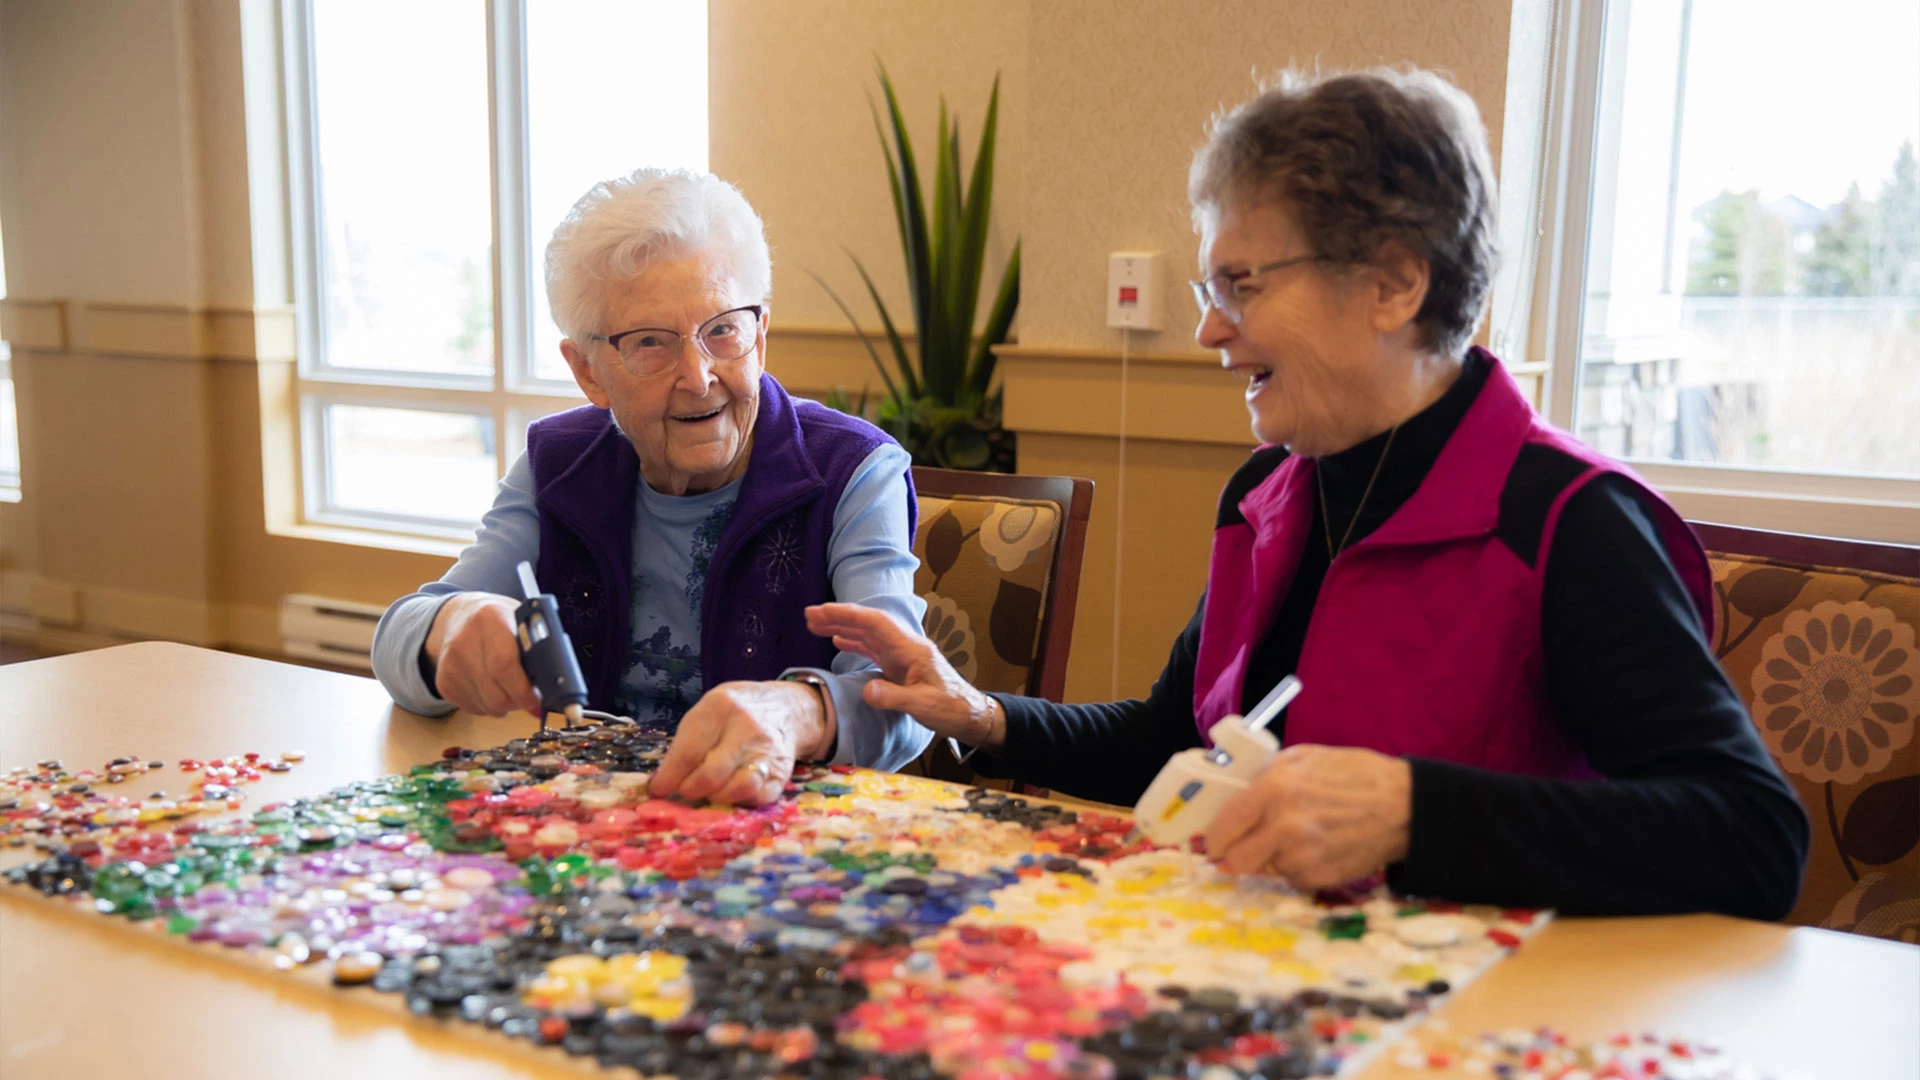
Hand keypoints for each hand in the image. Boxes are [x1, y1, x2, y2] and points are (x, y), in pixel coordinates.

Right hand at [424, 593, 539, 716]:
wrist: (458, 616)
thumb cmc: (499, 620)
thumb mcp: (520, 619)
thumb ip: (536, 647)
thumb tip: (553, 685)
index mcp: (490, 619)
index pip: (504, 665)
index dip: (523, 690)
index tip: (538, 701)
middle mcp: (464, 641)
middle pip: (495, 693)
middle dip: (518, 703)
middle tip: (530, 700)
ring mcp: (450, 664)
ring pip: (487, 706)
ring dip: (505, 706)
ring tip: (511, 688)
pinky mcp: (443, 682)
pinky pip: (474, 709)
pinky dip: (489, 705)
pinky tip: (492, 687)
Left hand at [648, 681, 827, 806]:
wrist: (785, 709)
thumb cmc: (734, 712)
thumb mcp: (707, 711)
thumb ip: (686, 742)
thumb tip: (662, 783)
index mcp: (722, 707)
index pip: (689, 752)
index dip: (669, 776)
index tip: (657, 789)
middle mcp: (748, 728)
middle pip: (711, 775)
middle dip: (690, 790)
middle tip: (684, 790)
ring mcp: (769, 752)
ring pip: (738, 790)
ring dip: (716, 798)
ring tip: (708, 791)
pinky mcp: (782, 774)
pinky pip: (756, 799)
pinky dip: (738, 801)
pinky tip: (730, 792)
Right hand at [804, 602, 1001, 750]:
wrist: (970, 714)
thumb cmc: (951, 708)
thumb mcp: (923, 706)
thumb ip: (894, 698)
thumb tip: (866, 690)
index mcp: (911, 649)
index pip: (876, 623)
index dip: (848, 615)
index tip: (823, 612)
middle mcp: (905, 646)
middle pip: (869, 624)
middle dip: (839, 616)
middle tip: (809, 615)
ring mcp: (902, 655)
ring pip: (868, 634)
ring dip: (843, 627)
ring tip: (815, 624)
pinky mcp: (900, 666)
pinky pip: (873, 648)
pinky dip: (854, 642)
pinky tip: (838, 641)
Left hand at [1203, 745, 1411, 888]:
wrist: (1403, 806)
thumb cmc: (1352, 774)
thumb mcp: (1301, 758)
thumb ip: (1262, 779)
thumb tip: (1230, 799)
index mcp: (1273, 789)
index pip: (1222, 827)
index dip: (1213, 838)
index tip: (1214, 840)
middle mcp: (1283, 826)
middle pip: (1235, 861)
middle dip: (1233, 855)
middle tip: (1242, 846)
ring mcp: (1303, 856)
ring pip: (1264, 869)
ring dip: (1270, 858)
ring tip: (1296, 836)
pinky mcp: (1320, 877)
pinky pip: (1292, 877)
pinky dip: (1296, 866)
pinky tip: (1316, 847)